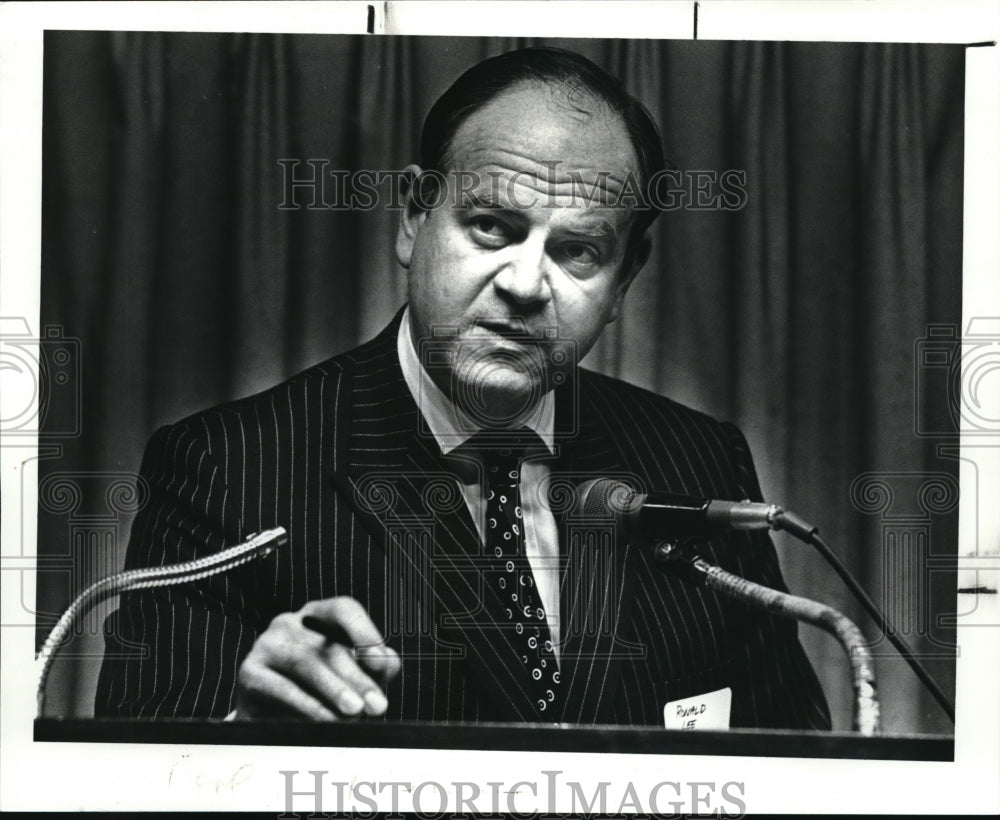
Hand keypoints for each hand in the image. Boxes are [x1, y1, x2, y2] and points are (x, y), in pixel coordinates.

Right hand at [233, 596, 400, 719]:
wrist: (265, 712)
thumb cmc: (314, 687)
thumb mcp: (347, 673)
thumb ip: (372, 666)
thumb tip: (389, 662)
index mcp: (316, 615)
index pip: (344, 609)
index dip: (366, 632)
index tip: (382, 665)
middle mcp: (290, 624)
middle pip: (329, 645)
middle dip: (358, 678)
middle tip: (378, 706)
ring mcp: (266, 645)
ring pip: (307, 663)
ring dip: (335, 689)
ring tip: (355, 712)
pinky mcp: (250, 672)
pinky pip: (283, 689)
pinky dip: (309, 707)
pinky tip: (328, 721)